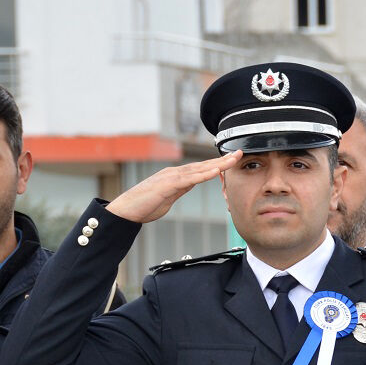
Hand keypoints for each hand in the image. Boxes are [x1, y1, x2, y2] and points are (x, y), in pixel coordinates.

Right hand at [105, 151, 242, 223]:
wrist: (126, 210)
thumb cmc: (144, 205)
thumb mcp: (169, 197)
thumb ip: (180, 189)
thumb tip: (192, 184)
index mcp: (176, 176)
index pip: (200, 169)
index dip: (217, 164)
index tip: (232, 161)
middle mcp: (175, 173)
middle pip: (203, 165)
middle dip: (222, 160)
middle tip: (239, 153)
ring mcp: (171, 177)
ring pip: (199, 169)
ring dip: (217, 164)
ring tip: (233, 159)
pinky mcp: (167, 185)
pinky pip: (189, 179)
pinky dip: (203, 174)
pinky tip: (215, 171)